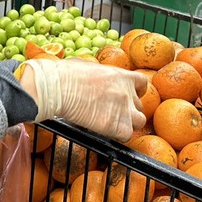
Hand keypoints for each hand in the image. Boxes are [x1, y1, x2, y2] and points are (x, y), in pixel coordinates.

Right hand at [21, 58, 146, 142]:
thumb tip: (91, 74)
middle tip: (113, 113)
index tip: (128, 96)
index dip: (136, 92)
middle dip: (129, 110)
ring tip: (112, 125)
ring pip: (139, 122)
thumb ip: (99, 73)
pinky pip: (126, 135)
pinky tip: (107, 133)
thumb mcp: (88, 66)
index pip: (142, 83)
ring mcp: (124, 110)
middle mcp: (127, 92)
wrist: (59, 87)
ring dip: (128, 124)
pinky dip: (119, 136)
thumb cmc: (66, 74)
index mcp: (121, 76)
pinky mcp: (117, 126)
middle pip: (139, 105)